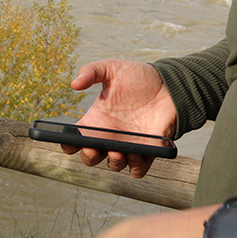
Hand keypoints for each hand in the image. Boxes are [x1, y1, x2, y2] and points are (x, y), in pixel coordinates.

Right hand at [68, 59, 177, 177]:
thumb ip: (91, 71)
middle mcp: (110, 136)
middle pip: (91, 157)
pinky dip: (134, 167)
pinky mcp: (148, 151)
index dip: (67, 144)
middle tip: (91, 147)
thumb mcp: (112, 68)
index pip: (76, 139)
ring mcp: (128, 145)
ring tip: (116, 150)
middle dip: (88, 157)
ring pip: (114, 165)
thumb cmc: (139, 77)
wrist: (169, 84)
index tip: (67, 142)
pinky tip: (135, 154)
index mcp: (97, 120)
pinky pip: (138, 169)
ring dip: (113, 162)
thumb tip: (74, 84)